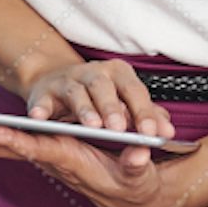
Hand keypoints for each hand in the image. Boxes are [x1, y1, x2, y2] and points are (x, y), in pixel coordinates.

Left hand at [0, 110, 186, 206]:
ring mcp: (38, 150)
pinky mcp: (38, 146)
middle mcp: (44, 154)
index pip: (35, 148)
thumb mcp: (139, 175)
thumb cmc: (133, 181)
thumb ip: (137, 165)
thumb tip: (138, 154)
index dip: (12, 139)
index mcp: (67, 158)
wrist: (130, 192)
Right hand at [19, 56, 171, 138]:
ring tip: (92, 126)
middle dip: (112, 108)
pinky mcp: (44, 93)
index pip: (134, 91)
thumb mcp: (125, 102)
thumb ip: (145, 116)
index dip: (144, 112)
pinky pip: (42, 101)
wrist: (58, 82)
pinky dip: (41, 109)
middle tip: (120, 130)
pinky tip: (40, 119)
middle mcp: (94, 73)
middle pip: (104, 87)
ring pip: (77, 92)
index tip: (152, 133)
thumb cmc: (100, 97)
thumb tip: (167, 131)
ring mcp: (67, 81)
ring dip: (84, 109)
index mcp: (119, 74)